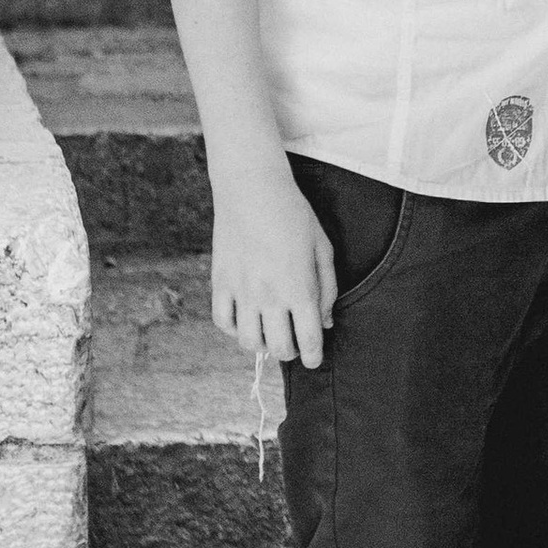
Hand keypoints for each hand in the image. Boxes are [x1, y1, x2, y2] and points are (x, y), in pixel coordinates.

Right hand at [210, 159, 338, 366]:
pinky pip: (223, 322)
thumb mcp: (323, 248)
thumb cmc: (294, 215)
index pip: (308, 340)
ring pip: (248, 342)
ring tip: (270, 332)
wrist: (253, 189)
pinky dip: (234, 329)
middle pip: (278, 348)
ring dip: (262, 344)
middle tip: (294, 342)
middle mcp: (269, 296)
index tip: (315, 359)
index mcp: (300, 288)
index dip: (314, 357)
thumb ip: (327, 288)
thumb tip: (324, 322)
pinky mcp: (220, 283)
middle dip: (290, 352)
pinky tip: (246, 320)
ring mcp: (241, 291)